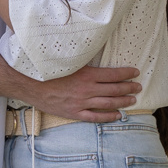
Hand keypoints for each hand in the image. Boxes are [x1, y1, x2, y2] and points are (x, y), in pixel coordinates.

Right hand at [25, 62, 143, 121]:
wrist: (29, 83)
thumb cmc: (47, 69)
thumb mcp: (67, 59)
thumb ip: (82, 58)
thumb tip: (95, 50)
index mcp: (86, 74)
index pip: (112, 74)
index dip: (126, 73)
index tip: (135, 72)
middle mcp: (86, 89)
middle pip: (114, 89)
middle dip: (129, 87)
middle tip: (138, 86)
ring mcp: (81, 102)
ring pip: (108, 103)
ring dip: (122, 102)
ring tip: (133, 100)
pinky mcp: (74, 112)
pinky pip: (95, 117)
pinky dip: (108, 117)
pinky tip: (118, 115)